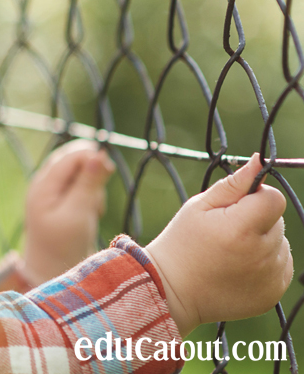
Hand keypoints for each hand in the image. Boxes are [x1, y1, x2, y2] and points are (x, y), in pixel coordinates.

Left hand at [22, 140, 114, 283]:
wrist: (53, 270)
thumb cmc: (64, 245)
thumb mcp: (78, 214)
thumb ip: (88, 184)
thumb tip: (99, 155)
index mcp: (42, 186)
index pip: (69, 156)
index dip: (91, 157)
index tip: (110, 171)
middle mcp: (44, 184)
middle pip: (73, 159)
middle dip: (91, 171)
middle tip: (98, 194)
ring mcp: (51, 192)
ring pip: (79, 172)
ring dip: (92, 186)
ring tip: (92, 209)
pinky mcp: (61, 200)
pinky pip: (80, 186)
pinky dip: (90, 195)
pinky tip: (90, 212)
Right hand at [144, 154, 292, 336]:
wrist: (172, 291)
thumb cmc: (181, 243)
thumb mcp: (198, 207)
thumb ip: (233, 185)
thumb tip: (260, 161)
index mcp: (240, 229)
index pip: (274, 199)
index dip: (257, 198)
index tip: (236, 207)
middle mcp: (260, 255)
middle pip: (277, 221)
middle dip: (256, 221)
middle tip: (226, 233)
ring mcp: (269, 277)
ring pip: (280, 243)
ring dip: (262, 243)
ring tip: (231, 253)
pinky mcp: (272, 293)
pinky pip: (281, 265)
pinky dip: (265, 263)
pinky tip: (239, 267)